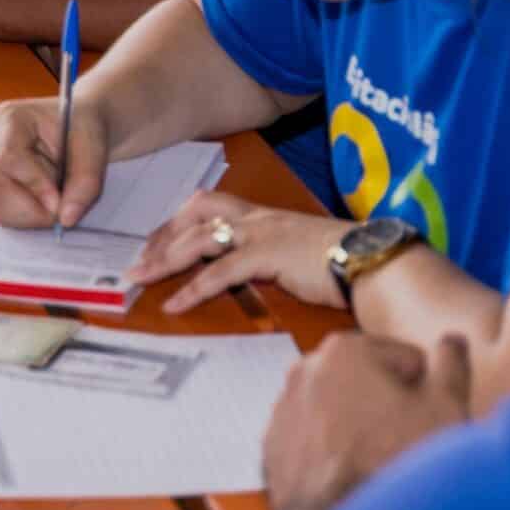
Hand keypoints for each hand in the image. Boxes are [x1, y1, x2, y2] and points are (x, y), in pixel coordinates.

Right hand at [0, 95, 109, 231]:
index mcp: (11, 118)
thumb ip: (85, 184)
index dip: (34, 185)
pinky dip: (24, 216)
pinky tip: (41, 202)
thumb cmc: (81, 130)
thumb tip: (66, 218)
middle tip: (62, 209)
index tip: (59, 203)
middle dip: (33, 208)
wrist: (76, 129)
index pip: (9, 158)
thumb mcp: (93, 151)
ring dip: (30, 214)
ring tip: (54, 198)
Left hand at [126, 192, 353, 313]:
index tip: (154, 242)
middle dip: (161, 236)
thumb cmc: (339, 262)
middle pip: (194, 214)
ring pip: (199, 240)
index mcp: (262, 215)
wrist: (371, 260)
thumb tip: (245, 273)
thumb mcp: (295, 253)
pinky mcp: (268, 255)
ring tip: (140, 279)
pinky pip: (220, 272)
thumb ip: (267, 256)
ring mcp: (261, 234)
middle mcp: (257, 218)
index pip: (207, 205)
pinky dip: (192, 288)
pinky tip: (174, 303)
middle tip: (138, 261)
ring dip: (164, 260)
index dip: (176, 222)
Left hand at [261, 332, 472, 509]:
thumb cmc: (396, 466)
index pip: (408, 361)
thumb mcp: (445, 408)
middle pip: (370, 385)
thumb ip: (452, 364)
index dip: (429, 396)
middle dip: (392, 411)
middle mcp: (304, 371)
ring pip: (341, 414)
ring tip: (381, 470)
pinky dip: (334, 457)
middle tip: (409, 449)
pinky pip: (316, 445)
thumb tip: (452, 340)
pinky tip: (353, 483)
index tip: (429, 425)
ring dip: (362, 432)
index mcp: (345, 350)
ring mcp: (283, 412)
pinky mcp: (273, 452)